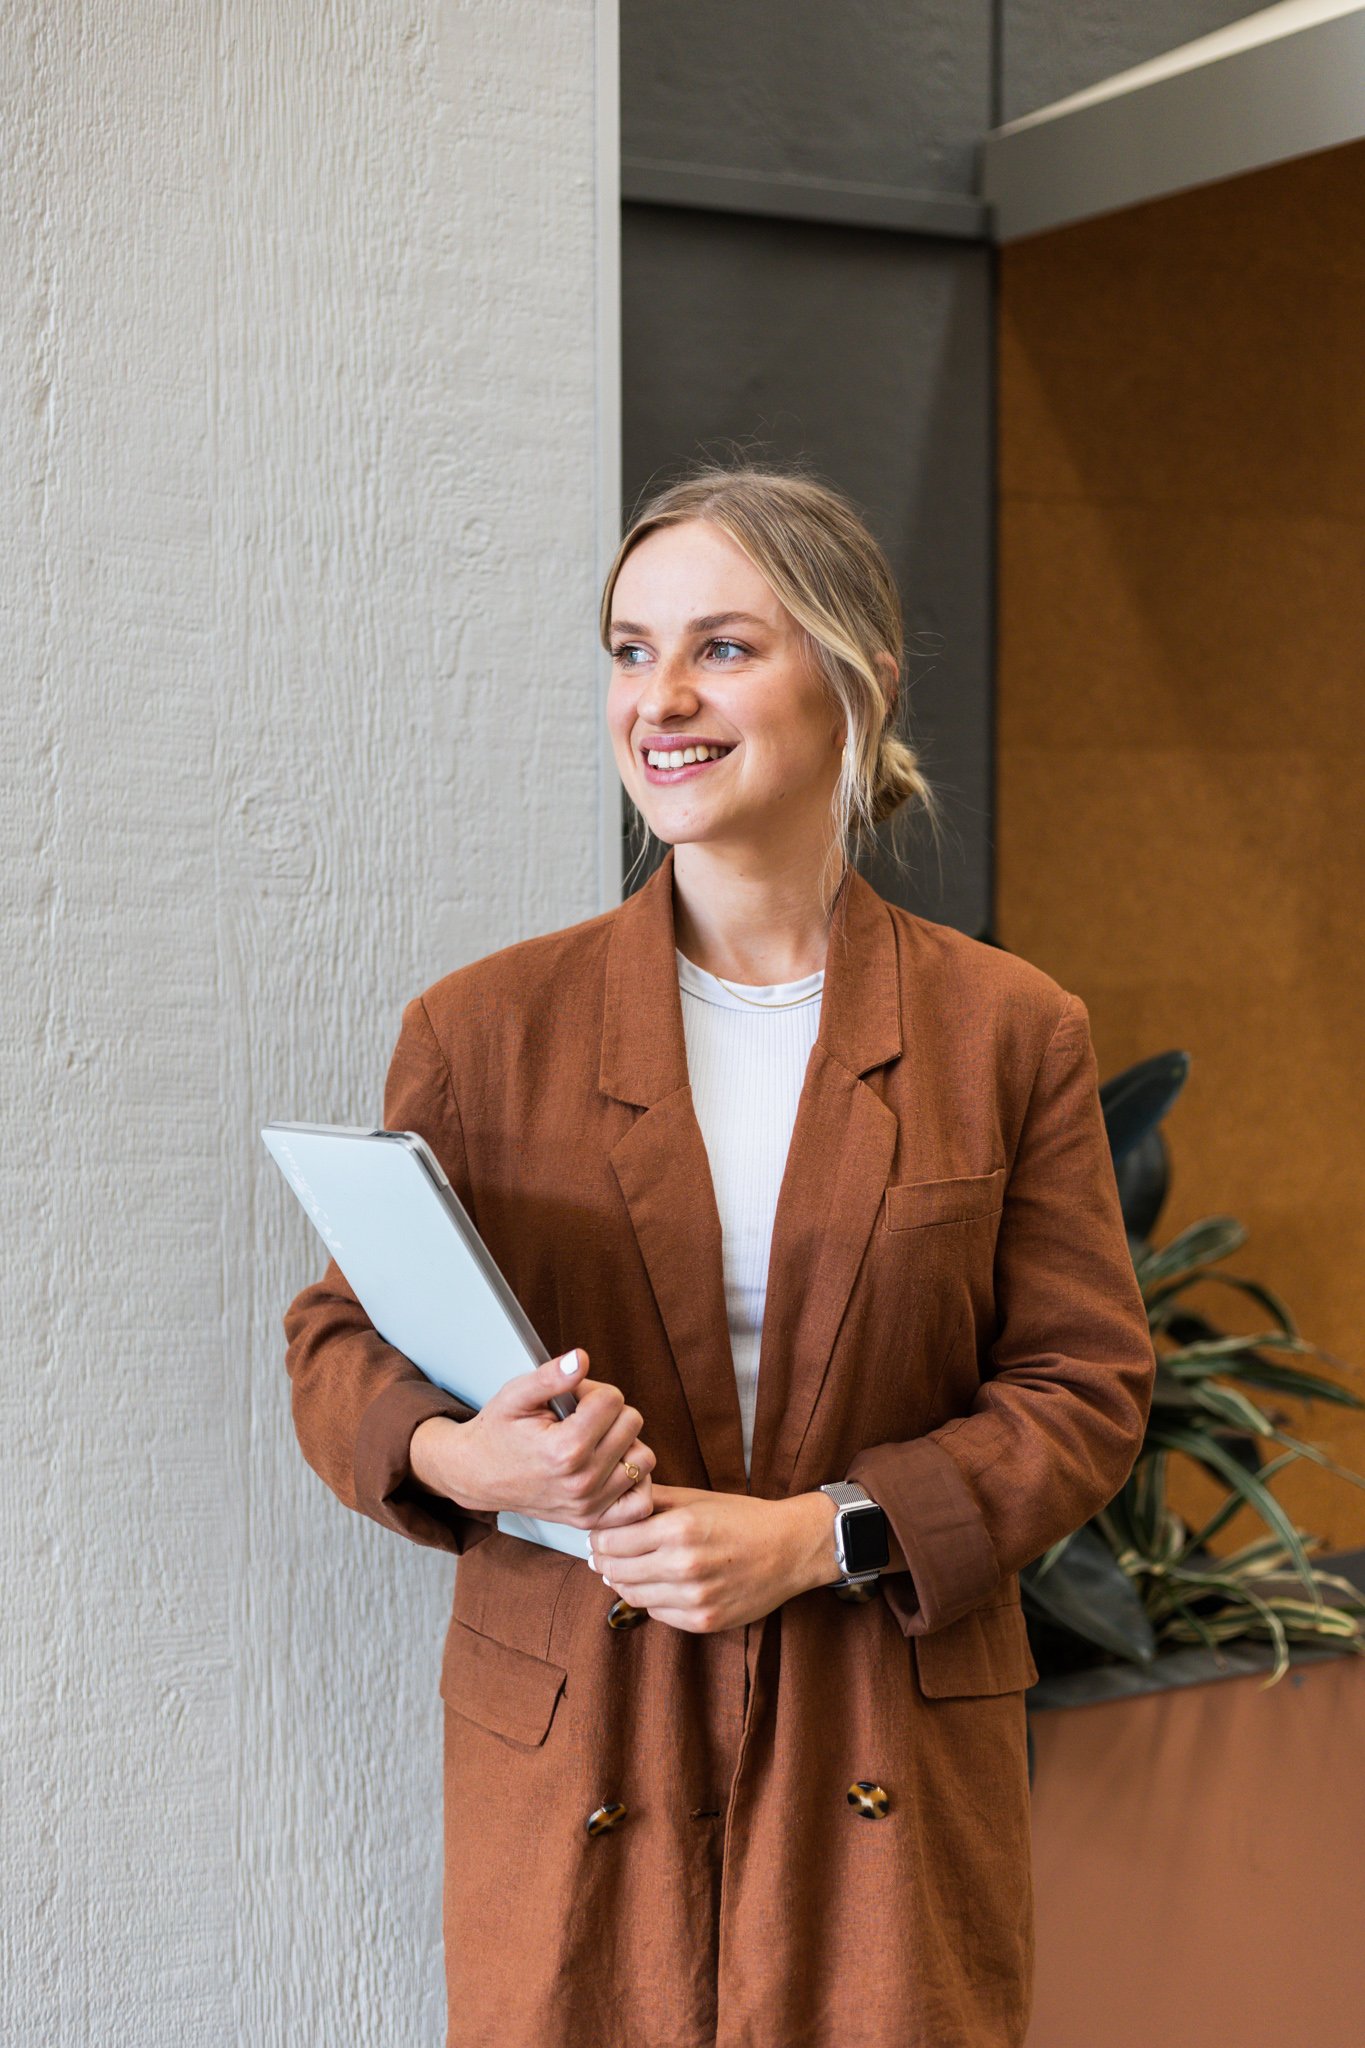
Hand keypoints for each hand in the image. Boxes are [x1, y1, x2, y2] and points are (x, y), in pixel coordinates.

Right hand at [410, 1348, 656, 1529]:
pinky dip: (634, 1482)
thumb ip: (551, 1376)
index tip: (571, 1400)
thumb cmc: (497, 1433)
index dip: (592, 1391)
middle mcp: (581, 1482)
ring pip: (642, 1458)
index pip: (612, 1399)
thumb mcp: (516, 1395)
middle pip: (631, 1424)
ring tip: (595, 1440)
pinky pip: (640, 1503)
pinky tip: (612, 1467)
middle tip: (579, 1418)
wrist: (477, 1475)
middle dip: (608, 1412)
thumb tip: (580, 1359)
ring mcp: (588, 1505)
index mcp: (564, 1449)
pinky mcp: (591, 1519)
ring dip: (624, 1444)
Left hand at [586, 1482, 841, 1631]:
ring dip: (623, 1581)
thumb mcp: (698, 1498)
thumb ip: (654, 1500)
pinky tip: (657, 1583)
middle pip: (616, 1570)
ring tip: (626, 1568)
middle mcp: (684, 1566)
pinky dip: (651, 1598)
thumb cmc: (744, 1518)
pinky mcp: (704, 1621)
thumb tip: (614, 1503)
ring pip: (632, 1595)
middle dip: (605, 1560)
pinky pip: (658, 1613)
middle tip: (602, 1553)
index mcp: (679, 1529)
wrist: (791, 1549)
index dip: (599, 1537)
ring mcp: (695, 1598)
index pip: (613, 1541)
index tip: (598, 1534)